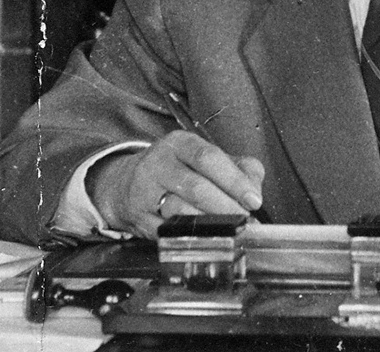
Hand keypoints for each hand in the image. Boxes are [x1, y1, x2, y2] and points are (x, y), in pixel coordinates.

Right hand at [86, 131, 264, 237]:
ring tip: (228, 228)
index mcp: (179, 143)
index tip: (254, 199)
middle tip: (245, 219)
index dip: (235, 180)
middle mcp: (159, 162)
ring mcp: (144, 190)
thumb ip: (238, 168)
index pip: (209, 158)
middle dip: (226, 207)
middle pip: (197, 186)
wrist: (124, 184)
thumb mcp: (204, 159)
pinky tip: (204, 236)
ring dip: (210, 223)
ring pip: (181, 210)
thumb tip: (255, 190)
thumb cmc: (175, 170)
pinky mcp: (138, 216)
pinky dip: (189, 236)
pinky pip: (167, 230)